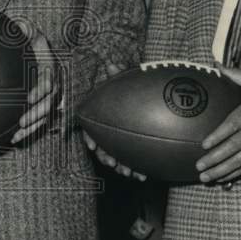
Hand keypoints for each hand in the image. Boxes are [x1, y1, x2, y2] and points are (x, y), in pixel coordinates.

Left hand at [11, 33, 61, 144]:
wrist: (28, 46)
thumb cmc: (26, 37)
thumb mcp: (27, 29)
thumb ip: (24, 27)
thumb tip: (19, 26)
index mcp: (49, 65)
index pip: (49, 79)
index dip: (42, 90)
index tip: (29, 98)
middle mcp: (52, 82)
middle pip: (50, 102)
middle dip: (37, 114)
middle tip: (22, 121)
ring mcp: (48, 96)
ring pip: (45, 115)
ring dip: (33, 127)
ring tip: (17, 135)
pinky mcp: (40, 105)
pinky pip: (38, 120)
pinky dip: (28, 131)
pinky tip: (14, 139)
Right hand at [80, 60, 146, 180]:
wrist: (151, 99)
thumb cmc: (134, 88)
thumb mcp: (126, 81)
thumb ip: (118, 74)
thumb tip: (111, 64)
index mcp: (102, 116)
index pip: (90, 128)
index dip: (89, 137)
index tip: (93, 145)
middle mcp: (109, 130)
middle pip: (102, 147)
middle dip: (106, 157)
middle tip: (113, 163)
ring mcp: (120, 141)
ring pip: (116, 157)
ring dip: (121, 166)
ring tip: (130, 172)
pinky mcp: (133, 149)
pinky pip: (131, 162)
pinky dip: (135, 169)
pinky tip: (143, 175)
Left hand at [195, 66, 240, 183]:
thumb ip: (236, 75)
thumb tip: (215, 64)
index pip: (233, 126)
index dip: (218, 136)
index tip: (204, 144)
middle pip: (233, 148)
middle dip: (215, 158)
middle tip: (198, 165)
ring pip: (239, 161)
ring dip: (221, 170)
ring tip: (204, 177)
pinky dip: (233, 174)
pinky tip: (220, 178)